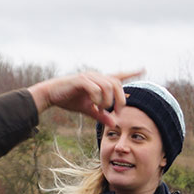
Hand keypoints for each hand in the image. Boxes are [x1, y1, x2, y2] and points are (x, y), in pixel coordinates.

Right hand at [28, 70, 144, 127]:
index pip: (118, 75)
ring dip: (108, 101)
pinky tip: (95, 106)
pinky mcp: (81, 80)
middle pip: (117, 83)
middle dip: (120, 98)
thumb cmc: (68, 99)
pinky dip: (98, 99)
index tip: (143, 69)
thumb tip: (113, 123)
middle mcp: (96, 76)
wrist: (50, 95)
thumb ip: (101, 115)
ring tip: (102, 110)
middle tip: (118, 111)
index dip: (131, 72)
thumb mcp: (88, 109)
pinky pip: (95, 88)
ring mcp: (88, 77)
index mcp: (98, 81)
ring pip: (108, 86)